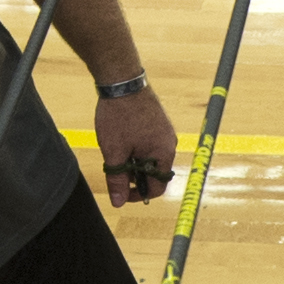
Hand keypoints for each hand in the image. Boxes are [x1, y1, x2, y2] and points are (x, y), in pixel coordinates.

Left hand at [93, 81, 179, 202]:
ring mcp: (164, 131)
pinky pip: (149, 143)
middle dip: (133, 176)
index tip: (120, 192)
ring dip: (133, 161)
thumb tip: (118, 202)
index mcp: (163, 153)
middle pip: (154, 172)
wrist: (121, 81)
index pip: (157, 187)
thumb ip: (117, 179)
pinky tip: (120, 139)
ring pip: (150, 157)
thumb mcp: (114, 152)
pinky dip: (136, 148)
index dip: (137, 194)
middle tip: (114, 168)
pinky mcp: (157, 122)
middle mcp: (169, 143)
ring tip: (115, 151)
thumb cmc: (119, 116)